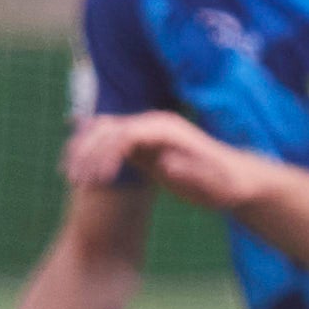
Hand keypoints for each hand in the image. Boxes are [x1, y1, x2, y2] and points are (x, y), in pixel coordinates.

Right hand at [64, 111, 267, 209]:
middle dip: (88, 153)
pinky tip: (73, 165)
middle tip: (76, 183)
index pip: (126, 133)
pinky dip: (89, 150)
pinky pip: (108, 140)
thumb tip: (165, 162)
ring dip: (84, 151)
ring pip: (103, 131)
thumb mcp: (214, 183)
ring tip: (71, 179)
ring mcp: (146, 133)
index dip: (106, 154)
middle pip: (108, 128)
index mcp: (167, 129)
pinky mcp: (142, 145)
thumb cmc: (228, 184)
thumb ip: (191, 172)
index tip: (98, 181)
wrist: (237, 178)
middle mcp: (153, 125)